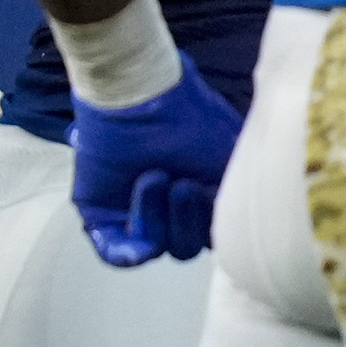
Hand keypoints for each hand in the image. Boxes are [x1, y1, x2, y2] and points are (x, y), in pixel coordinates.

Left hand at [69, 59, 239, 263]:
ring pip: (159, 247)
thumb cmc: (191, 119)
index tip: (215, 194)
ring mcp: (135, 213)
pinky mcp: (100, 215)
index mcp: (203, 196)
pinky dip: (129, 253)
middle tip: (185, 185)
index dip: (218, 224)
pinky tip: (140, 243)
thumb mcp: (233, 161)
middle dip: (189, 220)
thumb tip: (246, 225)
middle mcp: (170, 207)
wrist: (140, 93)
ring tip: (155, 175)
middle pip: (188, 246)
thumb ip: (238, 199)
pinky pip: (114, 253)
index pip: (215, 233)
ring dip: (160, 218)